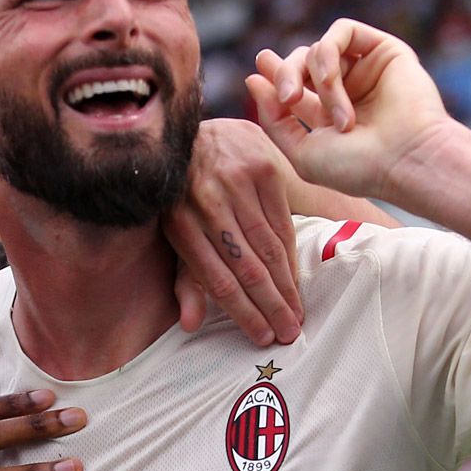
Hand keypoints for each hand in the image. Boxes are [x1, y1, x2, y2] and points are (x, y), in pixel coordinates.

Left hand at [165, 119, 303, 345]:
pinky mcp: (262, 168)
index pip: (218, 279)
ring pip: (269, 248)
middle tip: (289, 333)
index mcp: (179, 223)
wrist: (192, 133)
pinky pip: (283, 222)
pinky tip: (296, 278)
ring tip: (297, 313)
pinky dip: (291, 254)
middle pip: (247, 267)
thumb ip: (184, 279)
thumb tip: (190, 325)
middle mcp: (207, 203)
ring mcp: (236, 183)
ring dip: (286, 286)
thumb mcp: (173, 235)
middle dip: (271, 306)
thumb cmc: (180, 196)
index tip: (263, 336)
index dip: (243, 312)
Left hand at [245, 18, 459, 203]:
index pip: (294, 85)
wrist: (405, 160)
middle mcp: (348, 90)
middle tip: (289, 98)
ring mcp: (365, 69)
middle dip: (285, 75)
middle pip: (300, 62)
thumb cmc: (358, 167)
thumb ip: (274, 120)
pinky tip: (331, 80)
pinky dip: (328, 55)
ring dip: (318, 81)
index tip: (255, 75)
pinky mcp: (383, 49)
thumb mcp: (303, 152)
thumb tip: (253, 80)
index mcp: (328, 116)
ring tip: (337, 116)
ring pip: (317, 50)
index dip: (273, 75)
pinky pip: (341, 32)